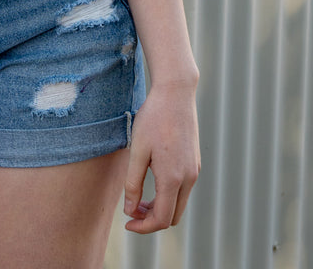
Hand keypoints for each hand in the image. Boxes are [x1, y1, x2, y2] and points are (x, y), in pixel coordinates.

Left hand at [123, 81, 199, 232]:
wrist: (175, 94)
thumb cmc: (153, 119)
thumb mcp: (137, 151)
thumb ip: (133, 183)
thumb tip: (130, 210)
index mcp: (173, 178)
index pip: (162, 219)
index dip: (143, 227)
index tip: (127, 223)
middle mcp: (189, 179)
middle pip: (173, 217)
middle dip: (151, 220)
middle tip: (131, 210)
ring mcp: (194, 171)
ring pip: (179, 204)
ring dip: (160, 208)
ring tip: (139, 197)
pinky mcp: (195, 163)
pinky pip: (183, 190)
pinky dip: (168, 195)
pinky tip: (152, 182)